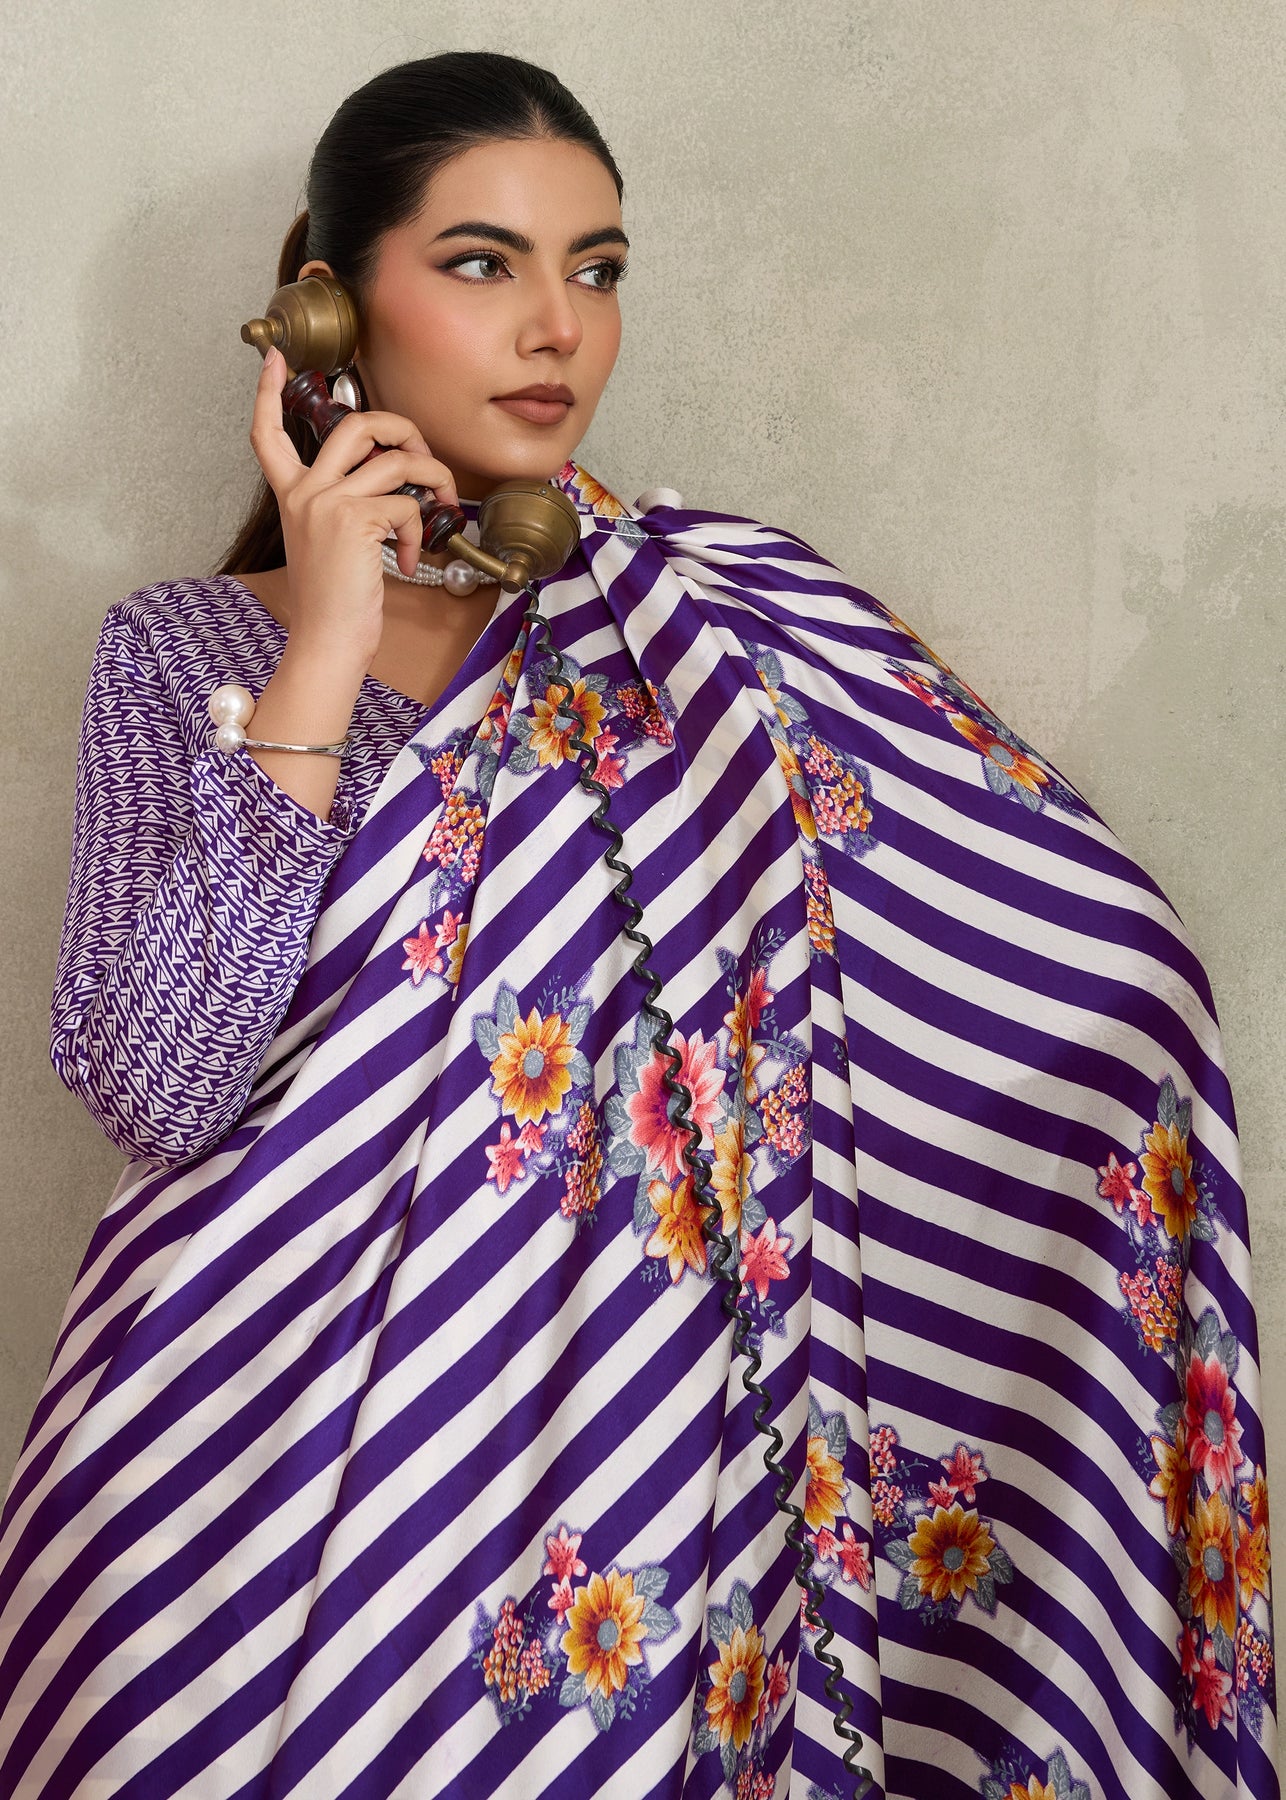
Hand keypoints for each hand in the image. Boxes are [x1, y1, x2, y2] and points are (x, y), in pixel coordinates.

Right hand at [249, 346, 459, 665]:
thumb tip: (396, 482)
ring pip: (396, 459)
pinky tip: (411, 559)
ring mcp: (328, 502)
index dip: (267, 390)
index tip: (276, 360)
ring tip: (441, 509)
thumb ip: (347, 506)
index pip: (267, 432)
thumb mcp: (329, 544)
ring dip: (434, 480)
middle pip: (355, 424)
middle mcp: (305, 491)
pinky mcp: (356, 520)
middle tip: (424, 456)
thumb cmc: (335, 603)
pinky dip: (422, 531)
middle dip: (403, 428)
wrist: (328, 641)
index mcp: (292, 495)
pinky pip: (408, 504)